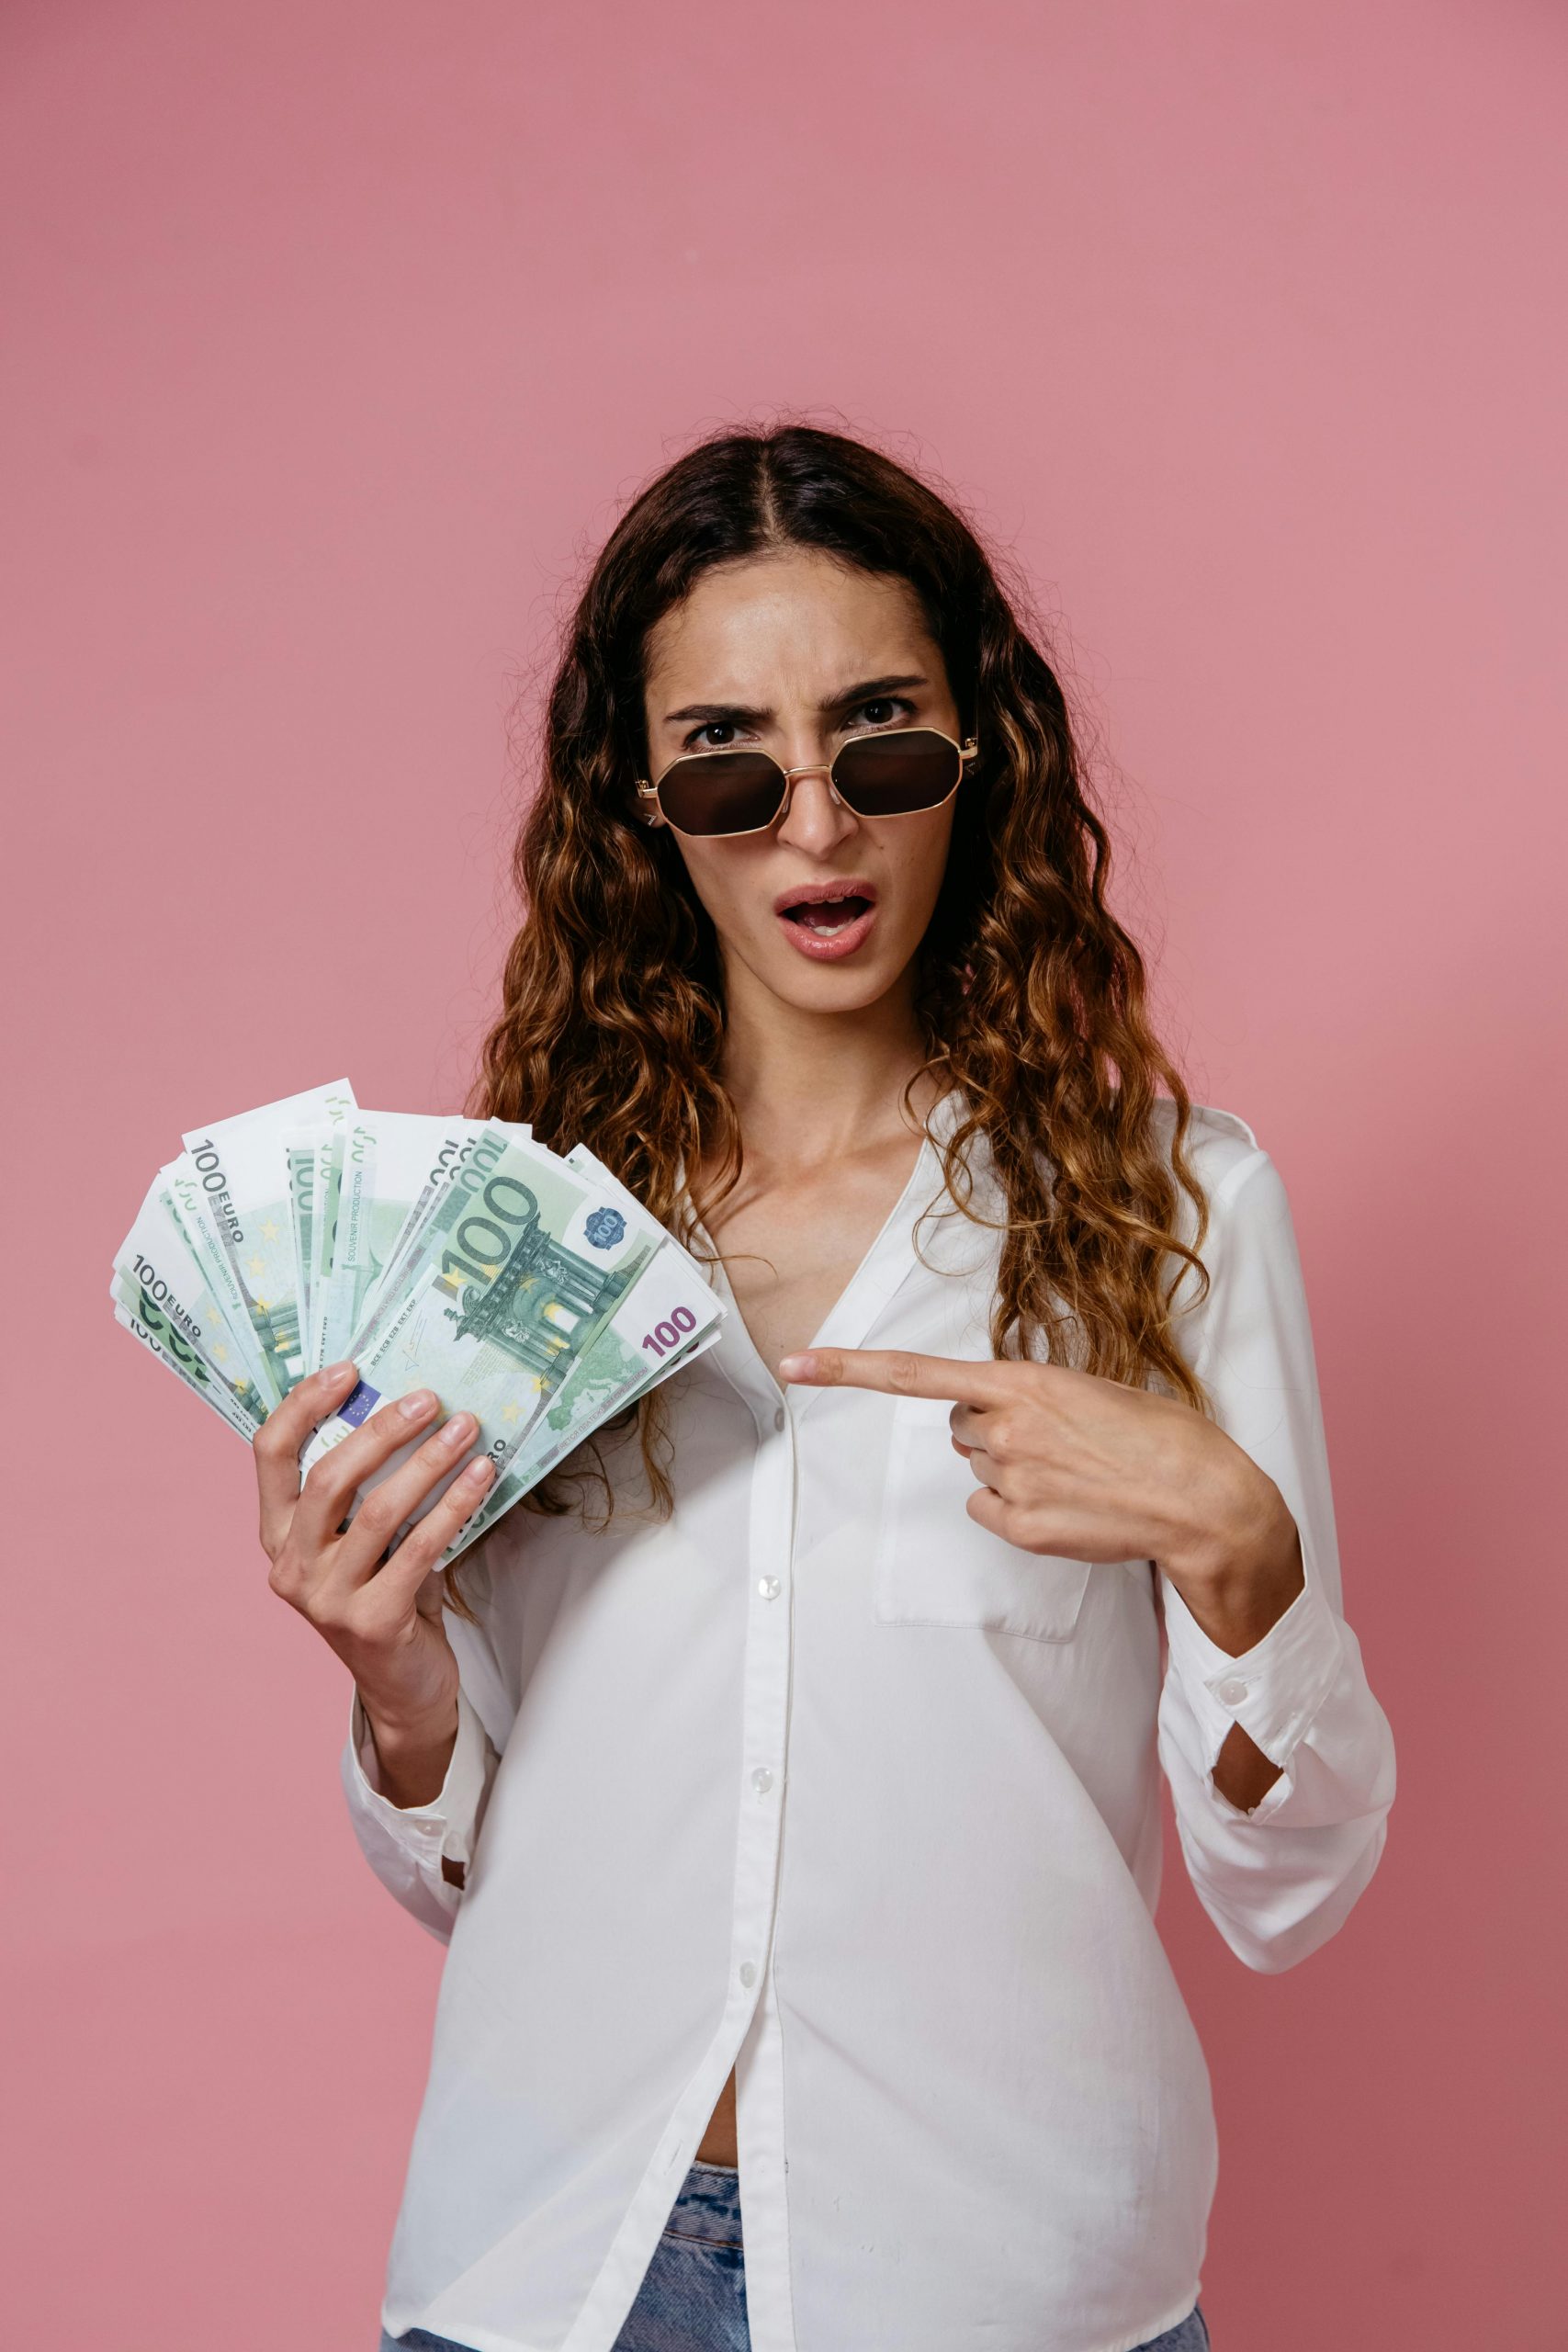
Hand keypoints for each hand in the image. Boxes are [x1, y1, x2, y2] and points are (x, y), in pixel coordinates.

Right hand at [254, 1362, 496, 1755]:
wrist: (403, 1687)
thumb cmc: (386, 1595)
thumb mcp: (361, 1540)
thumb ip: (365, 1488)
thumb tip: (411, 1407)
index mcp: (277, 1536)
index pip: (269, 1455)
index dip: (304, 1405)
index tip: (349, 1369)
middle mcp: (291, 1567)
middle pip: (329, 1477)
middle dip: (382, 1430)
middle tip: (428, 1398)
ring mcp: (327, 1599)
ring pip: (379, 1510)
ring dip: (429, 1462)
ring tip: (466, 1429)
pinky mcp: (372, 1622)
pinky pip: (420, 1548)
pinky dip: (454, 1505)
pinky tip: (482, 1477)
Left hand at [777, 1346, 1303, 1652]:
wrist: (1204, 1502)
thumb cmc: (1161, 1437)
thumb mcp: (1093, 1390)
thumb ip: (1032, 1396)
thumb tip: (991, 1418)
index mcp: (1023, 1381)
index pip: (914, 1374)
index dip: (846, 1369)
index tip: (793, 1364)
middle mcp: (1005, 1428)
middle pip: (959, 1427)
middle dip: (991, 1427)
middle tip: (1056, 1439)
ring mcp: (1010, 1481)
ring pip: (978, 1467)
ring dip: (1010, 1466)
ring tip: (1074, 1472)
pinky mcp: (1020, 1528)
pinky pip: (989, 1509)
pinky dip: (1016, 1509)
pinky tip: (1065, 1505)